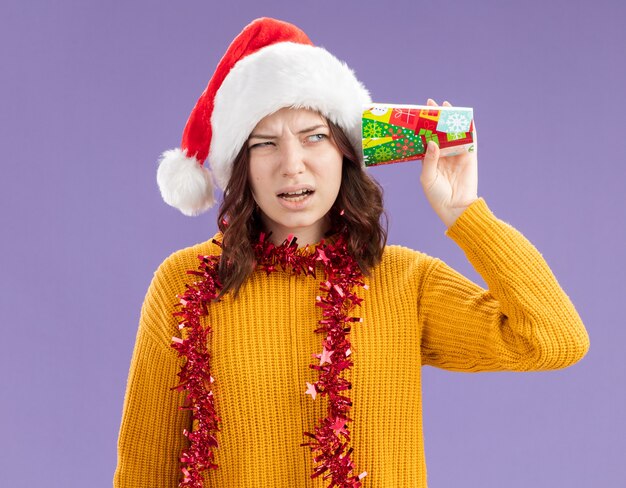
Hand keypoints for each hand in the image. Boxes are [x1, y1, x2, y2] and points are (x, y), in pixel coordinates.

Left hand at [419, 98, 477, 227]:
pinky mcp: (470, 157)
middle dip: (437, 119)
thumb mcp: (427, 178)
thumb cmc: (437, 196)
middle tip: (432, 104)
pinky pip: (470, 140)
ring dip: (452, 120)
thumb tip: (432, 141)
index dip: (423, 127)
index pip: (426, 139)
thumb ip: (429, 160)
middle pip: (440, 133)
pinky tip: (466, 118)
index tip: (420, 113)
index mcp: (430, 160)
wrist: (456, 208)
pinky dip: (469, 129)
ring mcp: (457, 155)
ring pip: (454, 133)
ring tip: (447, 107)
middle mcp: (443, 155)